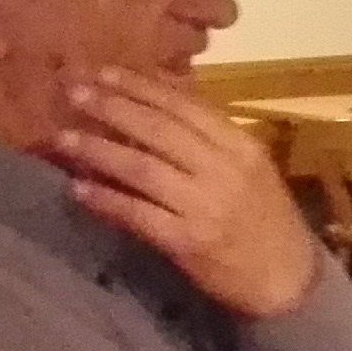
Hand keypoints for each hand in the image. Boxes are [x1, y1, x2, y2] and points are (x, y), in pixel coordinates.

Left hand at [51, 70, 324, 319]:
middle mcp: (224, 170)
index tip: (104, 72)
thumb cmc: (266, 218)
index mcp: (241, 146)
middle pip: (159, 130)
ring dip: (99, 150)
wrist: (288, 278)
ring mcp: (205, 206)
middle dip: (112, 108)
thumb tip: (157, 101)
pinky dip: (107, 200)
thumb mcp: (249, 168)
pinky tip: (79, 189)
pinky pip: (138, 214)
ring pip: (142, 168)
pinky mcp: (188, 241)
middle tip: (74, 92)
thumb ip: (210, 138)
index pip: (184, 106)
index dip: (140, 87)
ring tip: (63, 138)